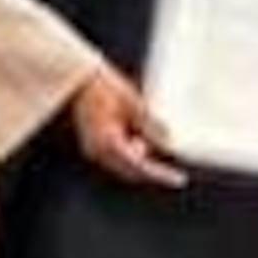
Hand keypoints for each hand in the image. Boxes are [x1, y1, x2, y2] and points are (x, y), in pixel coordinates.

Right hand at [68, 68, 186, 189]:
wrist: (78, 78)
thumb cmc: (105, 85)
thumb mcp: (133, 102)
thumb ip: (149, 124)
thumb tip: (167, 141)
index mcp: (109, 141)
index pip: (140, 167)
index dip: (161, 174)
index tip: (179, 179)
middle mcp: (98, 151)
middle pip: (131, 171)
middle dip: (148, 164)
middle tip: (164, 146)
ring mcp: (93, 150)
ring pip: (123, 165)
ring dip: (138, 156)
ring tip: (142, 131)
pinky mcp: (92, 146)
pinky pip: (115, 157)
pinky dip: (128, 151)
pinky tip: (133, 133)